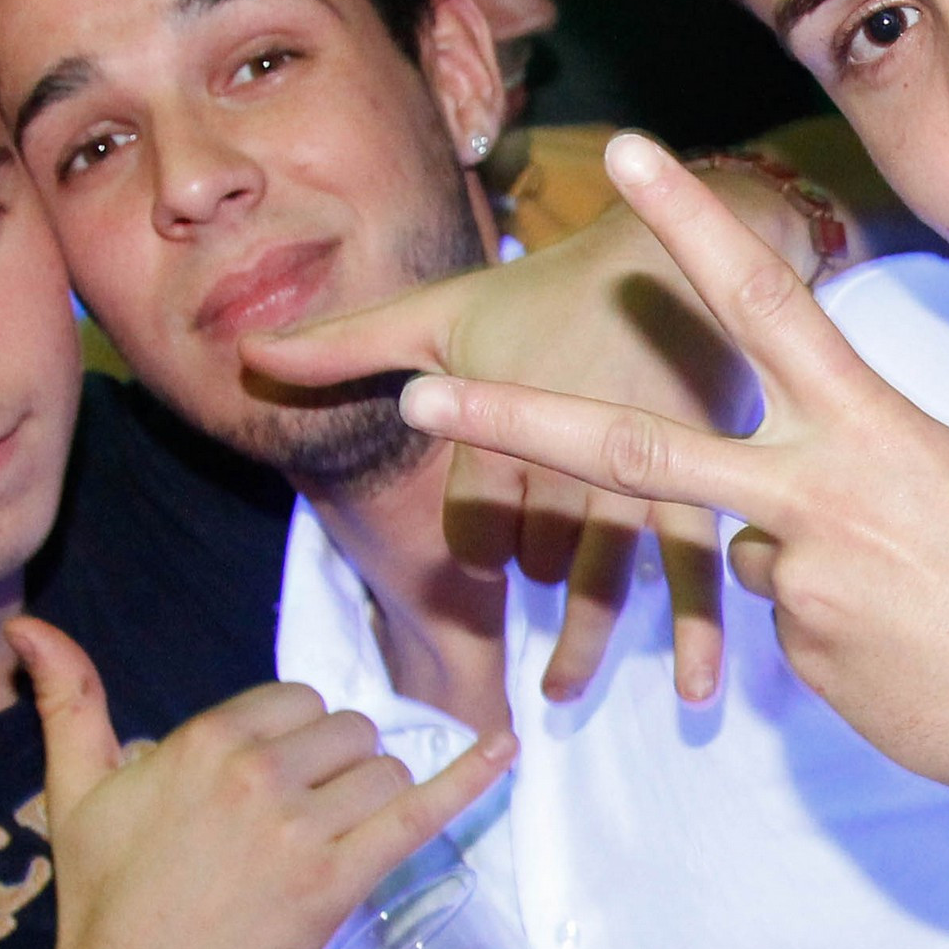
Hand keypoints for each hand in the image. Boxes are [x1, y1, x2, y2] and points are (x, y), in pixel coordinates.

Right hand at [13, 618, 512, 948]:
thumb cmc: (105, 903)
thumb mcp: (75, 793)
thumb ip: (68, 702)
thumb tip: (30, 626)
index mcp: (203, 740)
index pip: (295, 701)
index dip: (295, 741)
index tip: (275, 786)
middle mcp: (256, 771)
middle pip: (348, 731)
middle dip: (339, 769)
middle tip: (302, 826)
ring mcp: (302, 827)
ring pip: (384, 771)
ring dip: (373, 801)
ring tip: (333, 847)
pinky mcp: (340, 881)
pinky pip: (421, 812)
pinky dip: (469, 779)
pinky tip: (507, 749)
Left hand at [255, 176, 817, 705]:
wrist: (671, 256)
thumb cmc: (545, 289)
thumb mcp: (441, 311)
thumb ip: (344, 347)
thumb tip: (248, 353)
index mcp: (496, 420)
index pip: (469, 531)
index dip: (472, 546)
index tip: (486, 539)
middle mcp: (564, 455)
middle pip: (536, 562)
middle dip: (534, 573)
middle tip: (542, 570)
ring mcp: (637, 475)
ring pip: (600, 583)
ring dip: (584, 645)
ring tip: (559, 691)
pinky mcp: (700, 480)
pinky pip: (694, 571)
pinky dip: (697, 634)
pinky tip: (694, 690)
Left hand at [300, 134, 948, 869]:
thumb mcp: (948, 496)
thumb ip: (836, 489)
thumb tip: (755, 536)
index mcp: (874, 426)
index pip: (762, 302)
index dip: (688, 224)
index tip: (621, 154)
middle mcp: (821, 492)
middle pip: (641, 450)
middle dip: (515, 421)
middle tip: (414, 393)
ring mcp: (798, 585)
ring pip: (749, 559)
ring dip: (818, 582)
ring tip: (922, 618)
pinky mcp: (800, 662)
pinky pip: (790, 634)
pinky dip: (842, 644)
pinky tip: (914, 664)